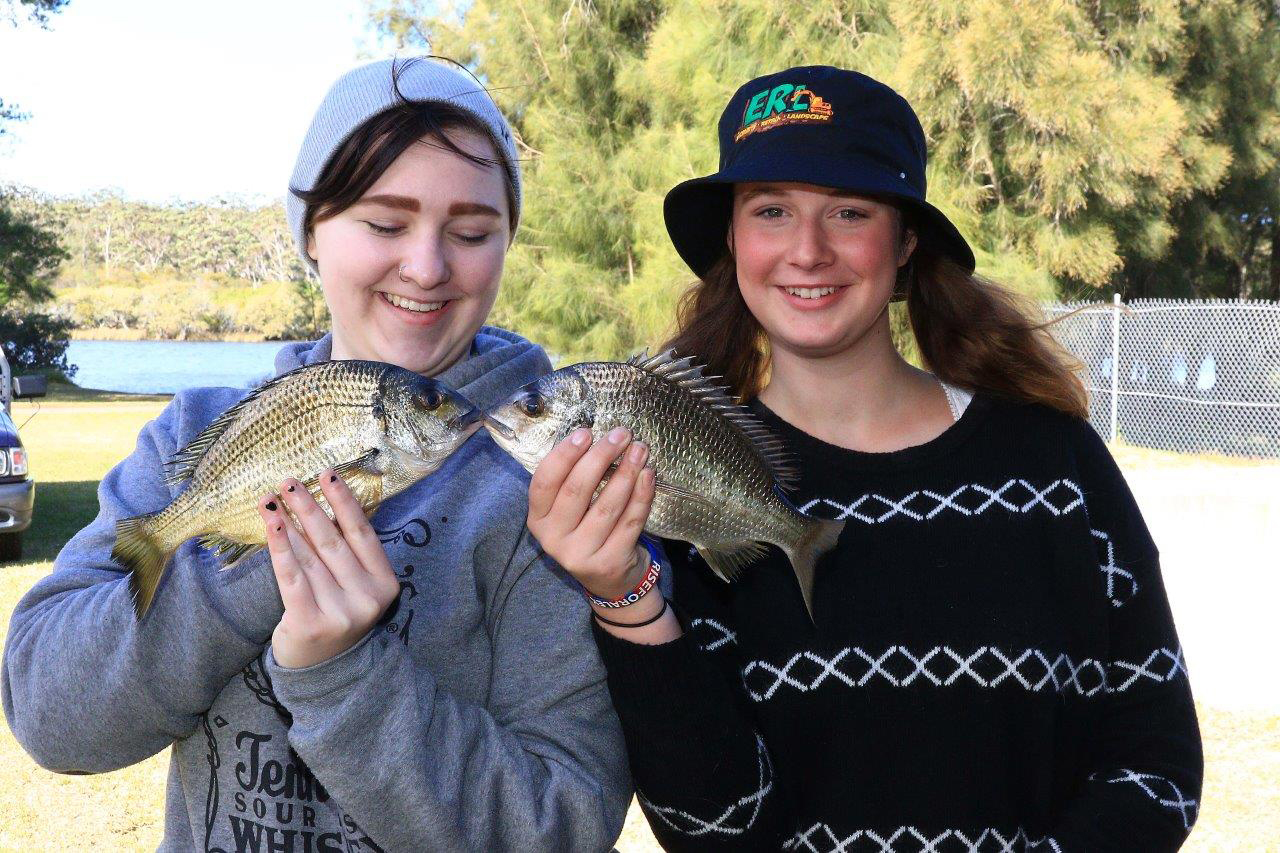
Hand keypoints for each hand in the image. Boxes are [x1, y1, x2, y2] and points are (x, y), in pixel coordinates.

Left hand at [259, 471, 400, 668]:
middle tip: (289, 481)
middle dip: (309, 506)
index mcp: (386, 584)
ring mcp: (340, 613)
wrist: (324, 671)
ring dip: (288, 523)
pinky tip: (272, 525)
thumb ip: (347, 554)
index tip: (327, 473)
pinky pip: (292, 578)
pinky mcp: (310, 624)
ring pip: (310, 557)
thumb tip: (321, 502)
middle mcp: (367, 598)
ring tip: (271, 499)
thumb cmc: (337, 616)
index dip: (344, 501)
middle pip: (333, 542)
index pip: (363, 534)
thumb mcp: (355, 586)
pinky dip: (280, 548)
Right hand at [527, 426, 656, 601]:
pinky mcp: (609, 563)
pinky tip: (648, 476)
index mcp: (538, 519)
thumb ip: (574, 480)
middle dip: (601, 456)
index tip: (586, 432)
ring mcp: (580, 554)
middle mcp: (553, 539)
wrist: (609, 580)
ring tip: (640, 450)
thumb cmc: (588, 530)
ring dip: (626, 473)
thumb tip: (599, 438)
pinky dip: (642, 496)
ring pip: (607, 506)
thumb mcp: (569, 511)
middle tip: (621, 434)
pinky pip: (629, 522)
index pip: (545, 482)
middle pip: (577, 490)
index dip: (564, 455)